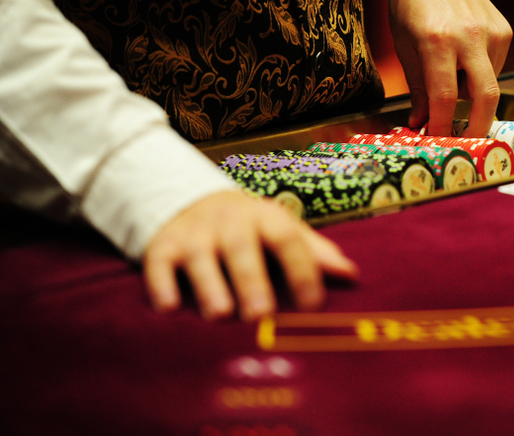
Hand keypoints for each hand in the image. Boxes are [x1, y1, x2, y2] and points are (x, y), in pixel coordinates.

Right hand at [142, 191, 357, 321]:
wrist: (190, 201)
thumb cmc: (250, 230)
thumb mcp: (282, 231)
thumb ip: (314, 253)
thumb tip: (352, 275)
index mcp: (267, 218)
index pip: (289, 239)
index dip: (303, 270)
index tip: (313, 305)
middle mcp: (230, 222)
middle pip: (243, 247)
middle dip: (252, 280)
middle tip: (261, 314)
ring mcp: (194, 234)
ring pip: (201, 258)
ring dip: (210, 285)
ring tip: (220, 314)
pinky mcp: (162, 247)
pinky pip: (159, 264)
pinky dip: (162, 285)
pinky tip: (170, 308)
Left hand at [389, 0, 511, 137]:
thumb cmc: (412, 4)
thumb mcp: (404, 45)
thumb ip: (417, 87)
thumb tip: (421, 123)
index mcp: (437, 39)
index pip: (445, 96)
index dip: (442, 125)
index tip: (439, 141)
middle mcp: (469, 35)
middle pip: (486, 96)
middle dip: (479, 126)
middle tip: (468, 141)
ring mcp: (492, 31)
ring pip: (489, 81)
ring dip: (471, 90)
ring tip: (451, 69)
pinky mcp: (505, 29)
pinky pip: (495, 66)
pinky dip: (479, 71)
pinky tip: (464, 53)